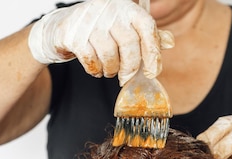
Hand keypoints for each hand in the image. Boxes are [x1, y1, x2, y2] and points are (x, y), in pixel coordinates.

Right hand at [28, 0, 173, 84]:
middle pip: (129, 44)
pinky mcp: (73, 34)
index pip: (147, 28)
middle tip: (126, 77)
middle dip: (130, 68)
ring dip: (110, 70)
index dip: (153, 52)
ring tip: (108, 69)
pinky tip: (95, 68)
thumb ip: (146, 35)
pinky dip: (95, 70)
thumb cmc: (99, 30)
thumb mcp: (124, 28)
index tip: (152, 72)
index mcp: (126, 7)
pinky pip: (91, 60)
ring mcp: (90, 21)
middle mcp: (109, 10)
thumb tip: (170, 42)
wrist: (62, 28)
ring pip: (109, 55)